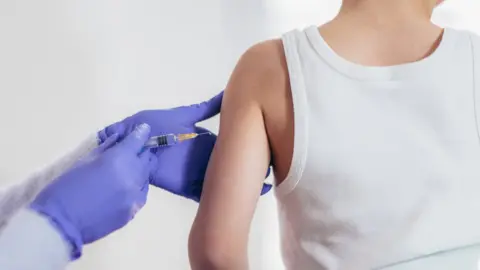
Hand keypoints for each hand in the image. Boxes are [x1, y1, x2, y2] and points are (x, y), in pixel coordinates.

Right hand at [30, 124, 156, 259]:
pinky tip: (126, 187)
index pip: (138, 140)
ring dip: (140, 170)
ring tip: (128, 169)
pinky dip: (137, 186)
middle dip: (142, 152)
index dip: (141, 133)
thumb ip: (106, 148)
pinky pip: (142, 193)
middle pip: (147, 158)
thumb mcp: (84, 160)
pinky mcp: (134, 211)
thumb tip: (118, 139)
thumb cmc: (65, 187)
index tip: (143, 129)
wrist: (61, 223)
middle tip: (134, 150)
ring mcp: (135, 195)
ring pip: (146, 176)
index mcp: (119, 159)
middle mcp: (133, 175)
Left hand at [98, 92, 271, 201]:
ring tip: (265, 187)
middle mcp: (206, 158)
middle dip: (251, 169)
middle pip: (231, 166)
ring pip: (224, 181)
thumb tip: (227, 94)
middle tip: (273, 171)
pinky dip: (222, 199)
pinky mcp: (188, 186)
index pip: (233, 146)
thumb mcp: (184, 114)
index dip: (250, 149)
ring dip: (243, 186)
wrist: (133, 143)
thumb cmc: (155, 125)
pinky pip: (207, 194)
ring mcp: (198, 173)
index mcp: (206, 141)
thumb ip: (206, 107)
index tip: (270, 150)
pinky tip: (241, 200)